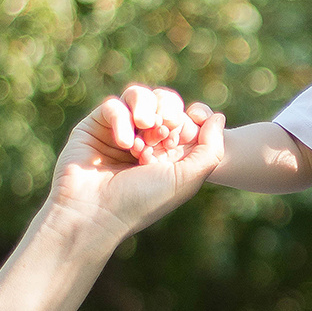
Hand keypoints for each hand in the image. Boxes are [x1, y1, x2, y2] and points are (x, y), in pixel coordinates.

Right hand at [46, 96, 224, 246]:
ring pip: (138, 96)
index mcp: (168, 153)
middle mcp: (145, 141)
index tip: (182, 133)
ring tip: (146, 127)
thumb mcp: (186, 179)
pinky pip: (113, 106)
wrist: (94, 214)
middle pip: (163, 102)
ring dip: (147, 107)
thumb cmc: (142, 202)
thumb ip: (211, 149)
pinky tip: (124, 143)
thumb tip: (217, 117)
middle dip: (168, 109)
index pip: (185, 117)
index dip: (188, 117)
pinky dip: (122, 119)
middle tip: (163, 128)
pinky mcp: (94, 127)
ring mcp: (119, 132)